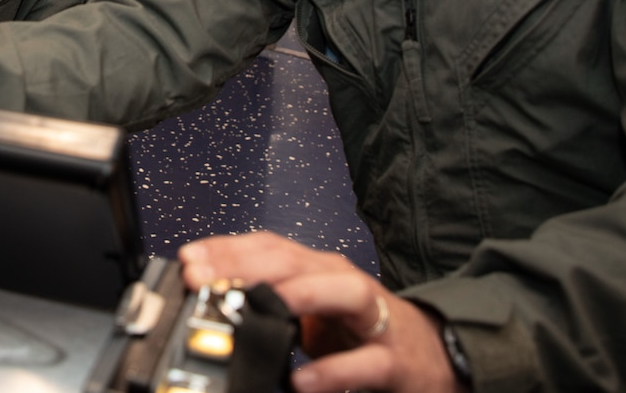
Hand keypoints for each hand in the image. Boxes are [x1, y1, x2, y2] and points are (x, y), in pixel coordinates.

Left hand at [178, 231, 461, 392]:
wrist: (436, 359)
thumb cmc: (365, 333)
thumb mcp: (313, 310)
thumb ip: (271, 301)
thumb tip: (210, 297)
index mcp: (320, 270)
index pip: (269, 246)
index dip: (226, 250)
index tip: (188, 261)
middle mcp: (344, 283)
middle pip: (294, 260)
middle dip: (245, 265)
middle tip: (204, 279)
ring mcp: (373, 320)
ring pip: (340, 292)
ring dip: (297, 295)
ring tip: (258, 305)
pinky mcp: (394, 361)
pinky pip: (364, 363)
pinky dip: (333, 370)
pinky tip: (302, 381)